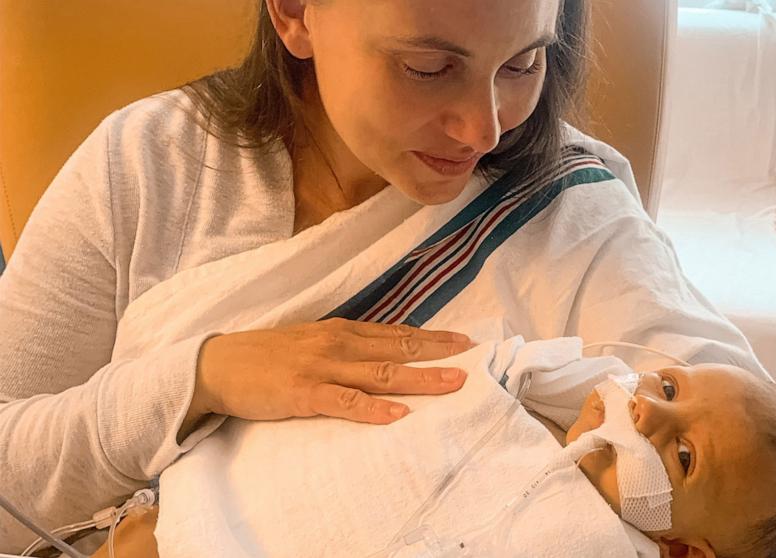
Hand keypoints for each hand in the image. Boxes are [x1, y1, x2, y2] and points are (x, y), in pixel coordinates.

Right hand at [183, 319, 473, 431]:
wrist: (217, 364)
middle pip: (398, 348)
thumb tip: (384, 352)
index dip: (432, 337)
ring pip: (381, 373)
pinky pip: (345, 401)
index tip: (464, 341)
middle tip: (473, 360)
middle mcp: (338, 343)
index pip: (396, 332)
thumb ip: (347, 346)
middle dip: (438, 354)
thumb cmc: (266, 356)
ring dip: (420, 379)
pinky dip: (373, 408)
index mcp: (342, 330)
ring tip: (452, 384)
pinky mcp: (303, 392)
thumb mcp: (313, 341)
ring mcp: (322, 366)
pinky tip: (398, 414)